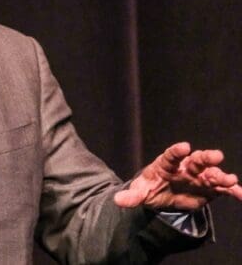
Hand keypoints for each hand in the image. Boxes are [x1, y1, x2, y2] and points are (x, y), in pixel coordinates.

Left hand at [114, 142, 241, 210]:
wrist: (162, 196)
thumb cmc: (151, 188)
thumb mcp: (140, 192)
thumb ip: (132, 196)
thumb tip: (118, 200)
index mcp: (167, 164)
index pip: (171, 155)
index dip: (177, 150)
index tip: (184, 147)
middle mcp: (186, 167)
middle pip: (197, 160)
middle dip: (206, 158)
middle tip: (215, 156)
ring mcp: (199, 177)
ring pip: (212, 173)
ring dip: (221, 175)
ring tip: (229, 179)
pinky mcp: (210, 189)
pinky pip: (223, 189)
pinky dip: (233, 190)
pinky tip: (241, 194)